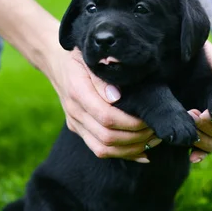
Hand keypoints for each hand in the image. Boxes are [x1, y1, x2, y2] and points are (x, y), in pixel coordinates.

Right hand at [46, 48, 159, 162]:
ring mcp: (75, 123)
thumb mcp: (91, 56)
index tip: (149, 118)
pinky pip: (99, 150)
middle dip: (136, 137)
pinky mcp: (78, 129)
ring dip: (131, 149)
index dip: (131, 122)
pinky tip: (142, 152)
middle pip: (106, 137)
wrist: (55, 62)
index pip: (106, 117)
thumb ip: (102, 77)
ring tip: (153, 140)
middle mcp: (75, 111)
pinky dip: (123, 154)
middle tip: (157, 129)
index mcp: (78, 91)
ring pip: (103, 149)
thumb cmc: (80, 56)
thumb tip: (116, 97)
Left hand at [188, 42, 211, 162]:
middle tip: (193, 114)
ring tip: (186, 121)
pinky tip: (191, 156)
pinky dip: (199, 154)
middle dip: (211, 128)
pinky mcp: (194, 131)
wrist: (164, 58)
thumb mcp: (203, 54)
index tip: (211, 116)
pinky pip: (203, 150)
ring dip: (204, 140)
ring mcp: (208, 124)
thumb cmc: (189, 54)